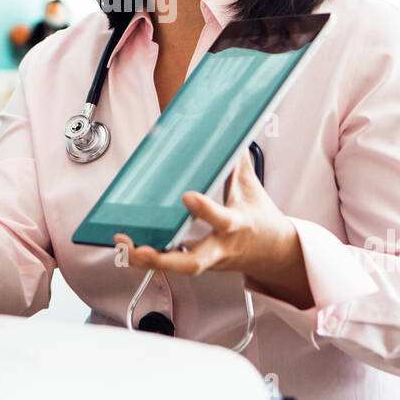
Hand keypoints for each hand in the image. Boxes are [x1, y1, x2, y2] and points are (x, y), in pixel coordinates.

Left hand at [114, 149, 313, 309]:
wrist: (274, 254)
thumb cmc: (260, 219)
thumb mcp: (252, 187)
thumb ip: (237, 161)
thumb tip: (230, 130)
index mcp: (237, 225)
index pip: (222, 220)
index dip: (205, 210)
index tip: (187, 196)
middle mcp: (220, 248)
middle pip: (192, 262)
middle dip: (164, 258)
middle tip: (141, 247)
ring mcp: (207, 260)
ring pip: (176, 269)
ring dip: (147, 260)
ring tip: (124, 245)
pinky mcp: (196, 264)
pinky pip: (170, 265)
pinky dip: (148, 258)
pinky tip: (129, 248)